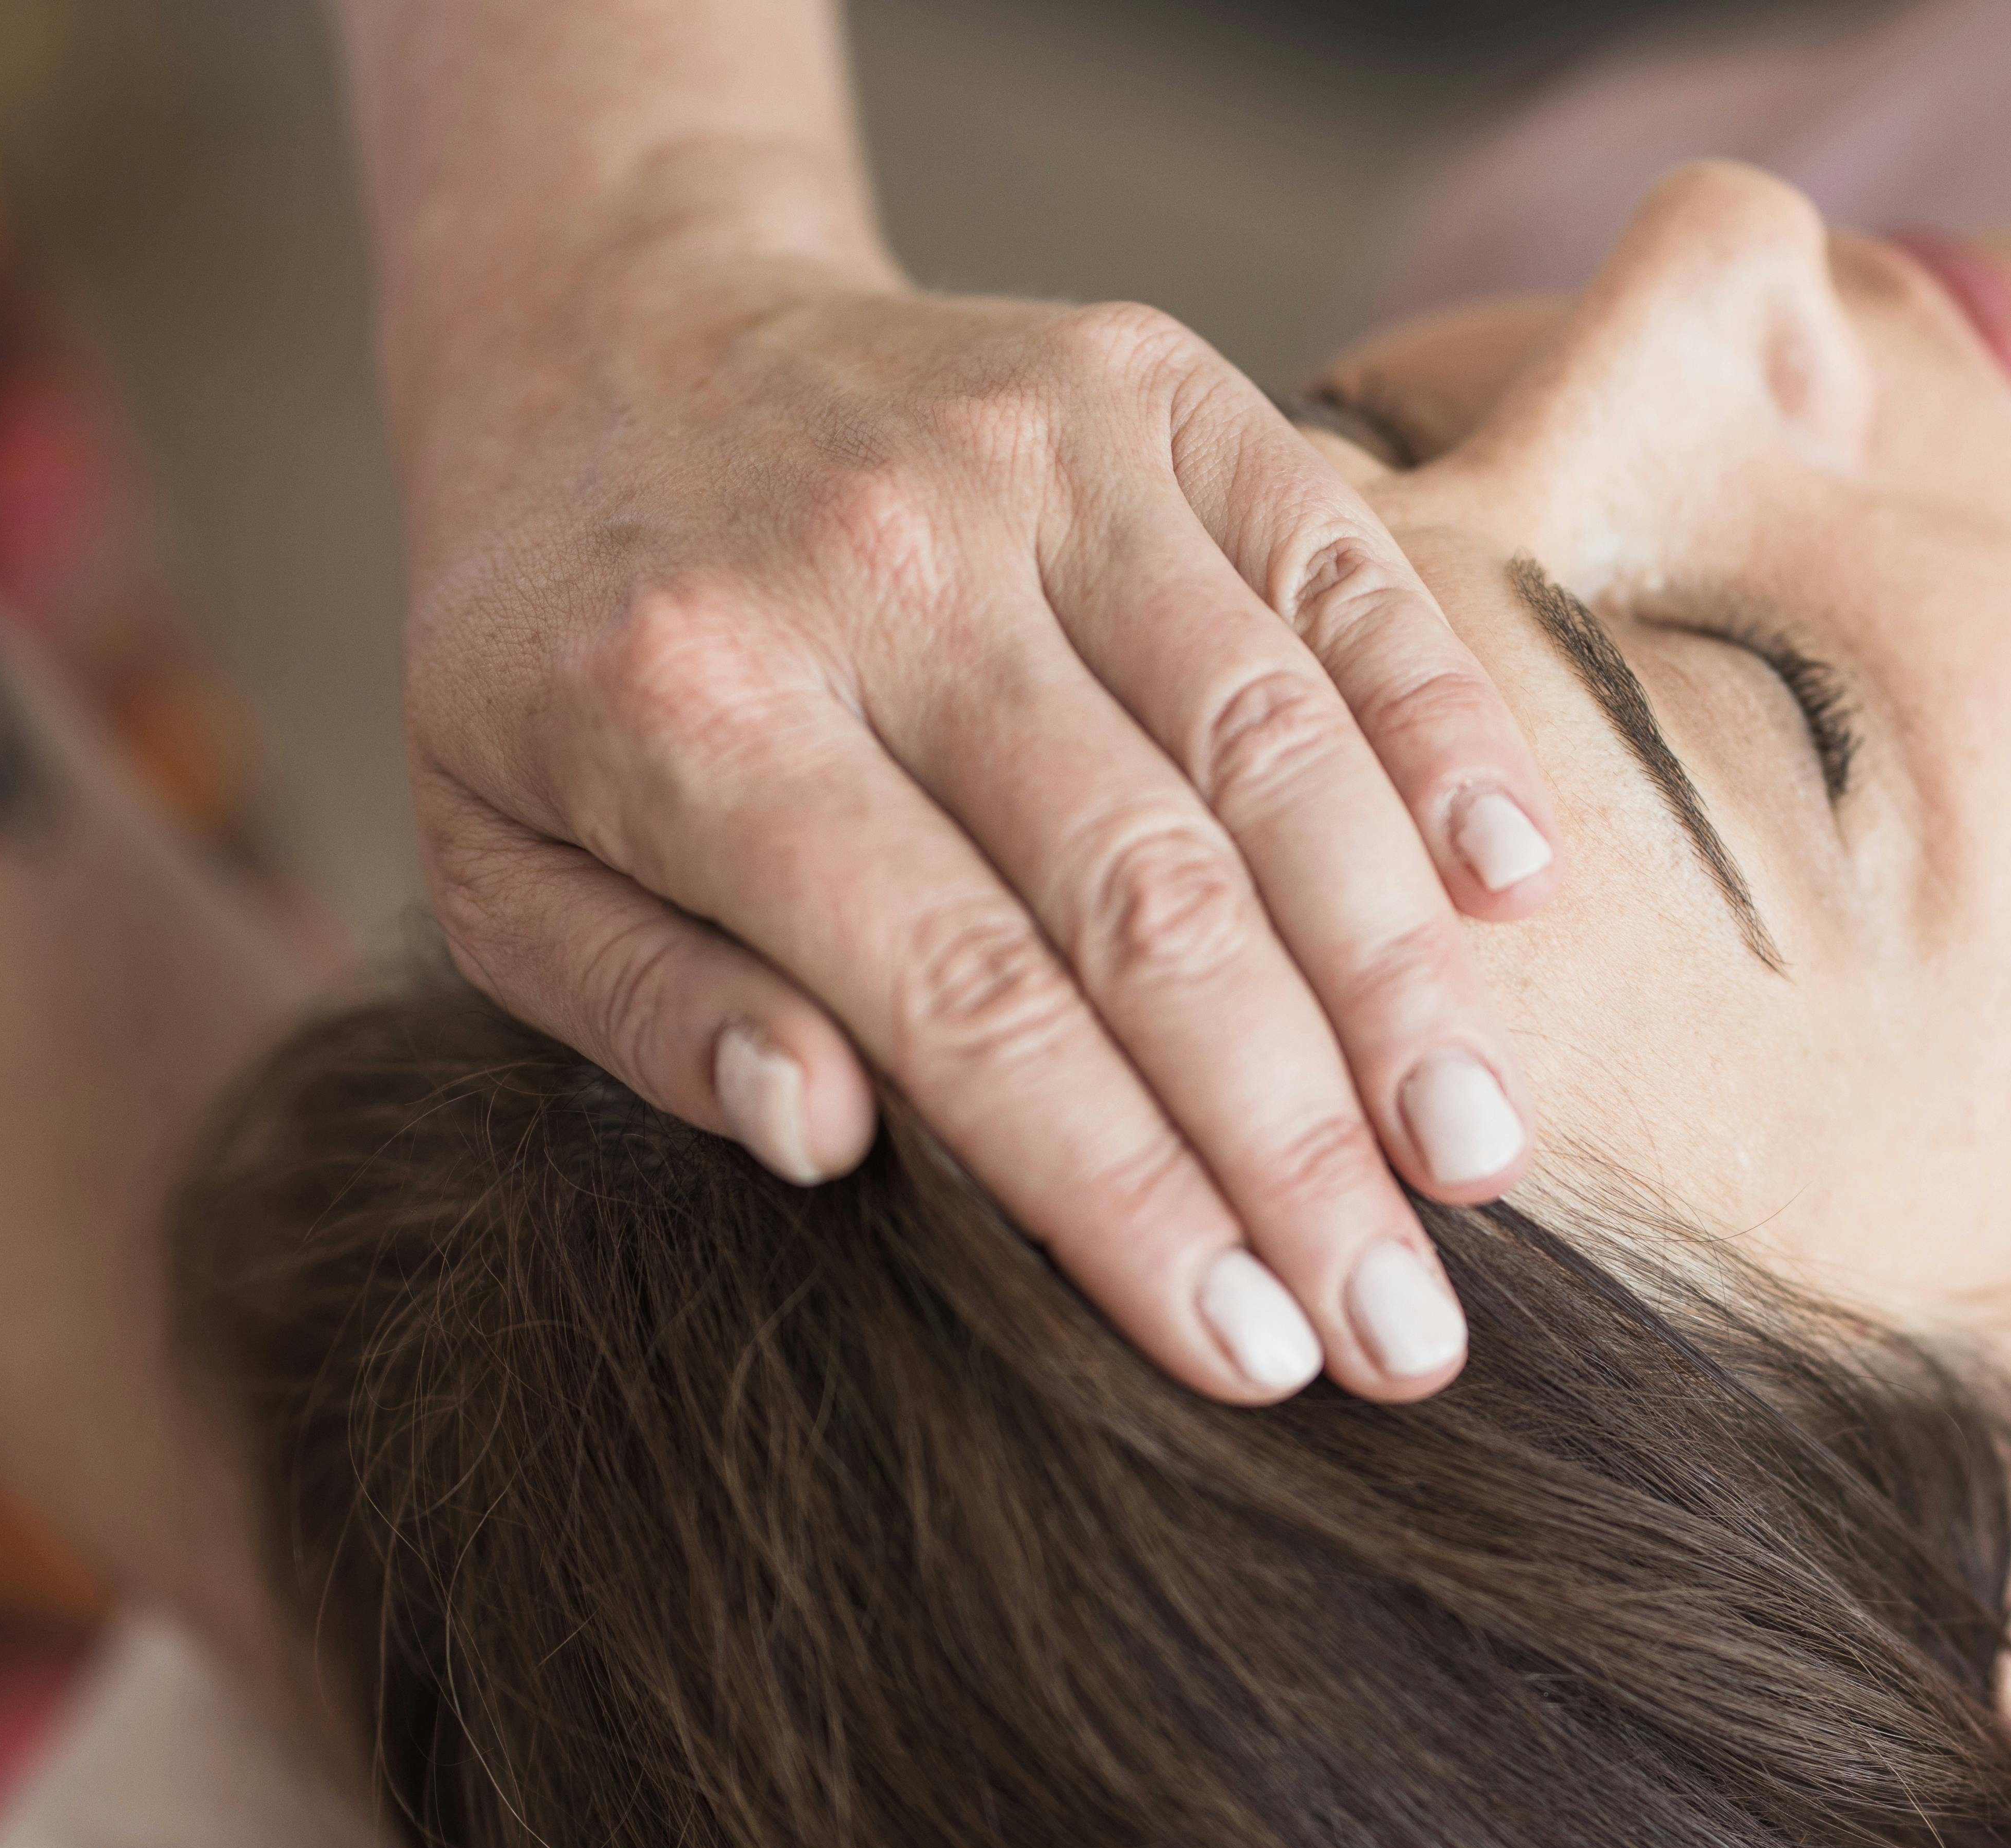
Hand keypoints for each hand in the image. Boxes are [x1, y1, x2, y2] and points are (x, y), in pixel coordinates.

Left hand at [396, 253, 1560, 1404]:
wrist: (609, 328)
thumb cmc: (567, 655)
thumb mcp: (494, 858)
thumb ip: (642, 1009)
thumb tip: (818, 1137)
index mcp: (696, 713)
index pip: (963, 1002)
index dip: (1124, 1193)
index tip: (1253, 1357)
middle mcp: (877, 565)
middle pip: (1144, 901)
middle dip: (1297, 1142)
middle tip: (1404, 1330)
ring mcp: (1031, 452)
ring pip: (1270, 749)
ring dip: (1398, 976)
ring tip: (1480, 1161)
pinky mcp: (1149, 380)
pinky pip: (1337, 566)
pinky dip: (1443, 726)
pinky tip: (1516, 890)